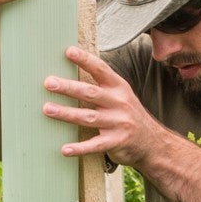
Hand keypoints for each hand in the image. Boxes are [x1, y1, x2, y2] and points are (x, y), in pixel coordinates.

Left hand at [43, 46, 168, 169]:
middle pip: (90, 93)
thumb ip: (100, 86)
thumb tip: (69, 74)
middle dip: (68, 87)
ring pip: (89, 117)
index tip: (68, 51)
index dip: (85, 60)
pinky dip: (80, 148)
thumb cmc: (128, 115)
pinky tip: (64, 149)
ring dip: (66, 113)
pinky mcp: (117, 142)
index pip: (101, 70)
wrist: (153, 142)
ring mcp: (119, 123)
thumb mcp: (120, 96)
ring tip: (47, 109)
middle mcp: (119, 103)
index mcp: (118, 88)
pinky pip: (95, 145)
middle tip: (48, 83)